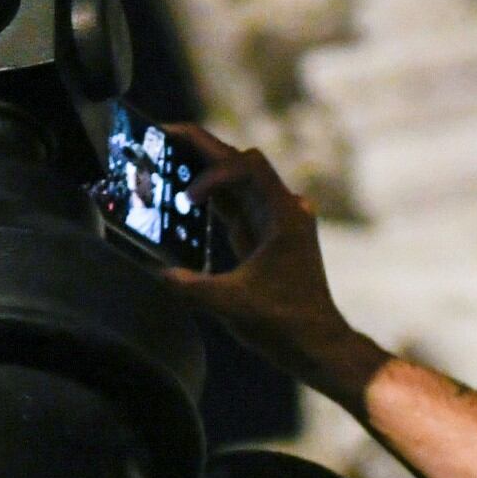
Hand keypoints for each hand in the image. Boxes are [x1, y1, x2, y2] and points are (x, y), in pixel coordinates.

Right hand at [164, 127, 381, 400]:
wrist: (316, 345)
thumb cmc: (285, 324)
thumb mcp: (231, 305)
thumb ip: (192, 288)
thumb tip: (160, 273)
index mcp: (283, 215)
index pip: (247, 166)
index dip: (214, 170)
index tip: (188, 197)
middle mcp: (282, 210)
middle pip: (240, 164)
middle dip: (203, 149)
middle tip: (164, 132)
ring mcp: (274, 223)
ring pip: (237, 183)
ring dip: (205, 170)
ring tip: (168, 155)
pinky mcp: (265, 238)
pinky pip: (236, 205)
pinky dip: (212, 197)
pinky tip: (185, 196)